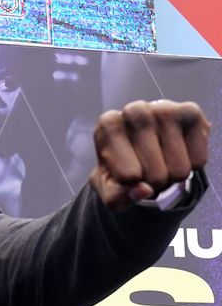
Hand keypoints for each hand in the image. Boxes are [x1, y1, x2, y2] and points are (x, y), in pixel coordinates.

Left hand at [89, 100, 209, 210]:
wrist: (142, 146)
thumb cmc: (122, 165)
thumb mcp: (110, 188)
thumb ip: (118, 197)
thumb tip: (144, 191)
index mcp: (108, 124)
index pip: (128, 175)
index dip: (131, 184)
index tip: (125, 173)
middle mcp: (134, 110)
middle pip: (155, 174)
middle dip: (153, 184)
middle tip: (147, 171)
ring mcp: (164, 109)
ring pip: (179, 170)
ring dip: (172, 177)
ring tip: (161, 162)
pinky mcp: (190, 113)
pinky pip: (198, 161)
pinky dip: (190, 167)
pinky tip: (177, 153)